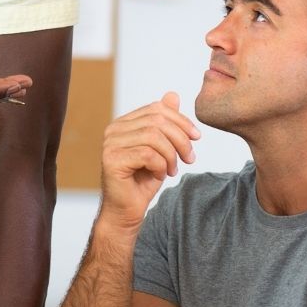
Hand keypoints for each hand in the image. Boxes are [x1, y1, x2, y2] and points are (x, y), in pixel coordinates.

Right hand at [97, 94, 199, 226]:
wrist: (127, 211)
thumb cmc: (142, 182)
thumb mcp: (161, 149)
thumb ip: (164, 123)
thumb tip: (172, 95)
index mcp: (123, 123)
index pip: (156, 109)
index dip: (181, 121)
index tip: (196, 137)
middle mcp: (113, 130)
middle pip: (157, 120)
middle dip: (180, 139)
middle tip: (190, 158)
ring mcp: (110, 144)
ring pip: (154, 137)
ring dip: (171, 155)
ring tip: (173, 170)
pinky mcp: (112, 160)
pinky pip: (148, 154)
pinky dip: (161, 165)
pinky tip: (161, 175)